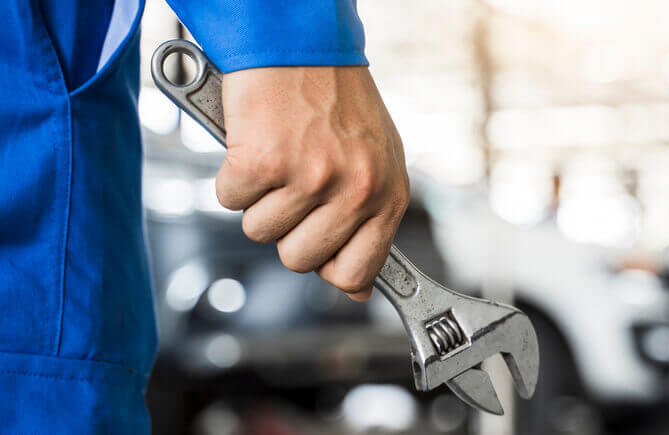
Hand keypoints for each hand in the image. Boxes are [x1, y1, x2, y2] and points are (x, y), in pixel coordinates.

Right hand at [216, 66, 408, 300]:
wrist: (301, 44)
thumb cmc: (336, 101)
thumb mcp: (375, 163)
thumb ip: (370, 224)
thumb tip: (358, 289)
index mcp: (387, 194)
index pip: (356, 272)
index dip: (328, 266)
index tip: (319, 249)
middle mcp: (355, 189)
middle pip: (299, 260)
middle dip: (287, 229)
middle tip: (293, 186)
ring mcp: (311, 177)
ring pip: (259, 232)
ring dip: (259, 199)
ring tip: (279, 157)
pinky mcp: (265, 161)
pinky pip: (230, 200)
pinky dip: (232, 174)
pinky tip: (255, 144)